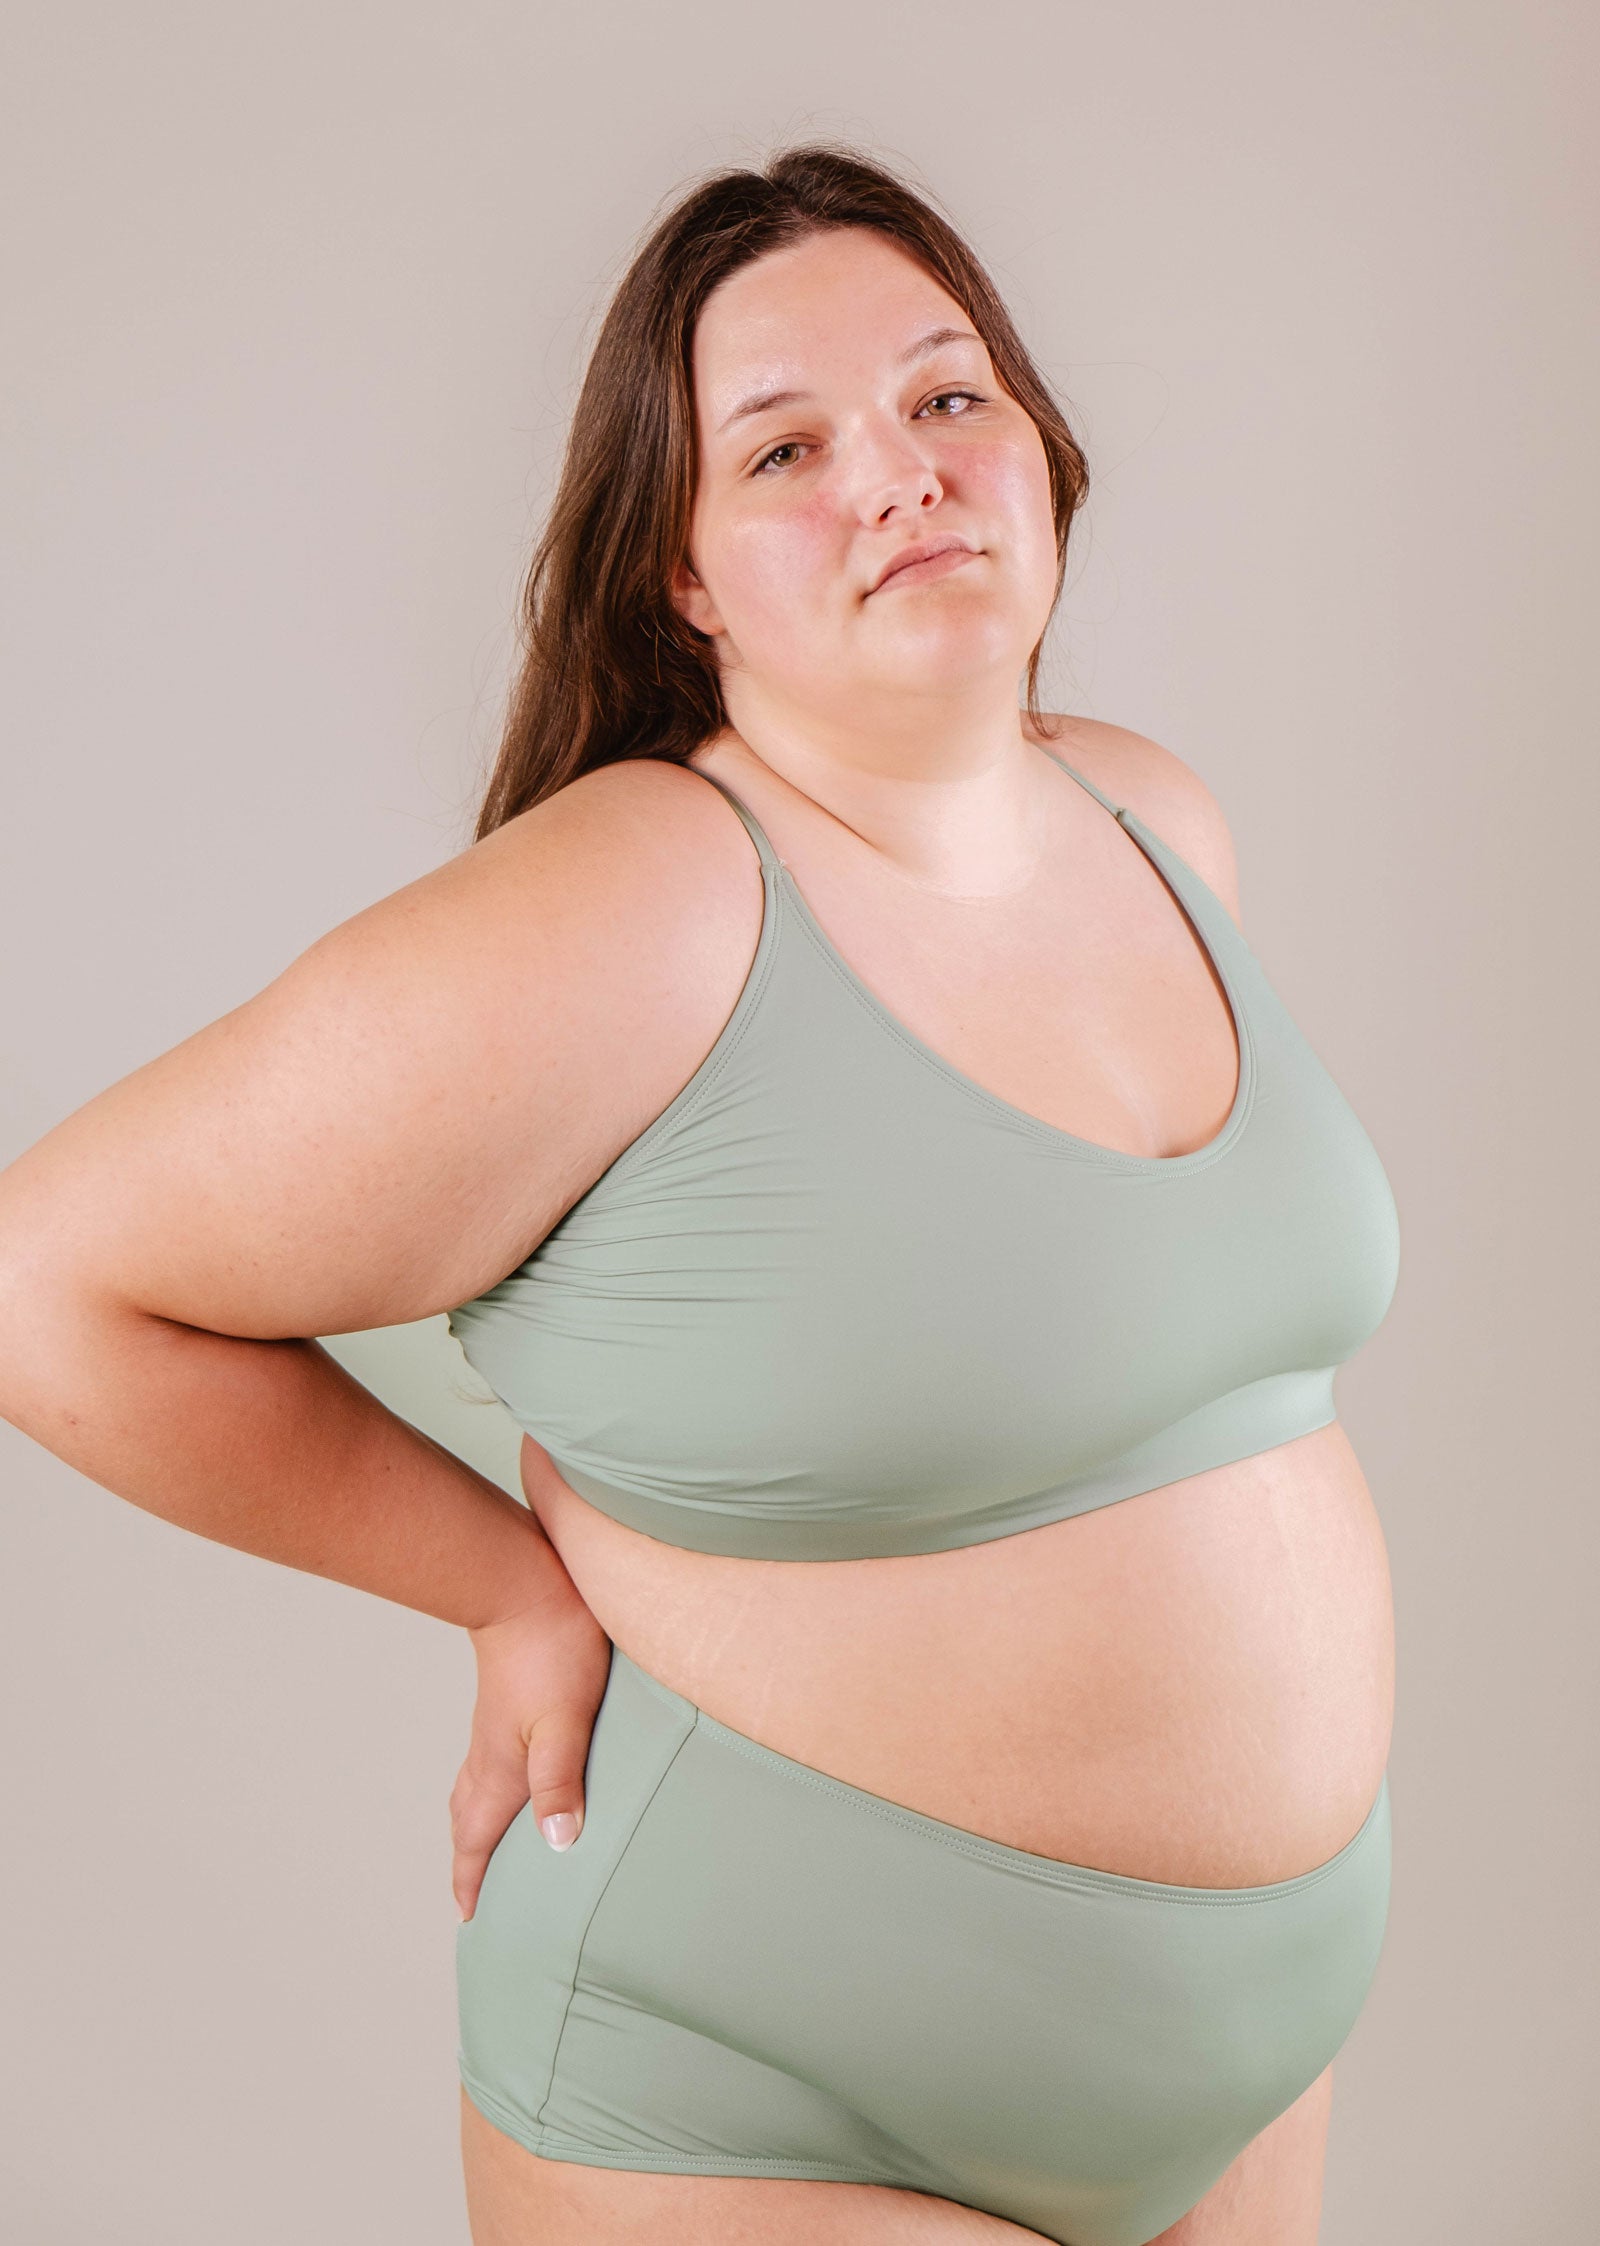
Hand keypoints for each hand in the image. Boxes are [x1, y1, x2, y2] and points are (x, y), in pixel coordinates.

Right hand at [449, 1581, 613, 1920]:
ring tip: (485, 1843)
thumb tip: (557, 1844)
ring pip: (472, 1787)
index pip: (476, 1837)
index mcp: (499, 1767)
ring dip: (474, 1822)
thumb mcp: (566, 1720)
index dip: (472, 1879)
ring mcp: (494, 1725)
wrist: (525, 1582)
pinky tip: (511, 1775)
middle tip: (473, 1892)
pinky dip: (488, 1787)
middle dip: (468, 1859)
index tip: (469, 1917)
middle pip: (466, 1818)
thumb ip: (560, 1780)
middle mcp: (488, 1752)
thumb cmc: (552, 1648)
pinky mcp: (505, 1702)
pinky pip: (487, 1760)